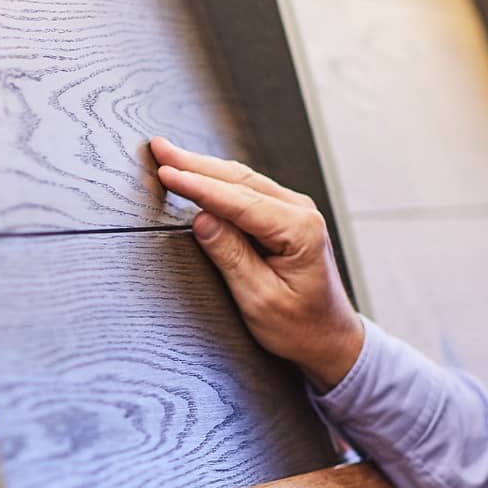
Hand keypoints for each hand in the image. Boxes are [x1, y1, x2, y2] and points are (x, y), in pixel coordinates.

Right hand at [150, 137, 363, 389]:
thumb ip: (231, 256)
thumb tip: (201, 218)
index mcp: (299, 231)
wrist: (329, 339)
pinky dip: (218, 181)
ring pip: (241, 180)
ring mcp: (295, 210)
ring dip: (203, 168)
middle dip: (194, 163)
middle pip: (238, 179)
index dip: (197, 185)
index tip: (165, 172)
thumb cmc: (299, 327)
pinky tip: (197, 173)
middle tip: (158, 148)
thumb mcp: (259, 299)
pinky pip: (247, 191)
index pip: (237, 200)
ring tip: (169, 155)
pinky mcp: (285, 216)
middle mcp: (301, 212)